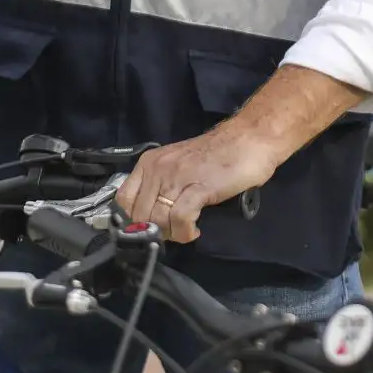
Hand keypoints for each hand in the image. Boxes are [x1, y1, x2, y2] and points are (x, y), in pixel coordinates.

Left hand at [115, 124, 284, 243]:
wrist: (249, 139)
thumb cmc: (217, 155)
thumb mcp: (178, 165)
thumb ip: (161, 184)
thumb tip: (149, 216)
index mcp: (149, 162)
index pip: (123, 200)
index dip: (133, 221)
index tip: (149, 229)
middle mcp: (158, 168)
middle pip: (140, 214)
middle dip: (154, 231)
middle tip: (172, 232)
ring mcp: (178, 177)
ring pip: (158, 219)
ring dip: (171, 234)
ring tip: (186, 231)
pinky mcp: (199, 187)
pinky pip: (181, 219)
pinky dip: (185, 232)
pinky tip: (195, 230)